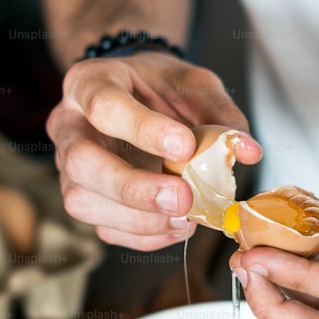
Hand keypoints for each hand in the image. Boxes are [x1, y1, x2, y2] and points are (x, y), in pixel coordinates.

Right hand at [45, 51, 261, 249]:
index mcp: (90, 83)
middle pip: (81, 162)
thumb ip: (220, 114)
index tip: (186, 147)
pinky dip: (145, 235)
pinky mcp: (86, 198)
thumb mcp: (195, 84)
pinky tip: (176, 226)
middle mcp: (69, 125)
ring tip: (185, 217)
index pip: (104, 106)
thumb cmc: (161, 87)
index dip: (143, 130)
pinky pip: (104, 228)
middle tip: (183, 199)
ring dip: (139, 219)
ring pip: (83, 202)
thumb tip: (248, 151)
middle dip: (133, 188)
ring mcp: (71, 167)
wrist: (139, 96)